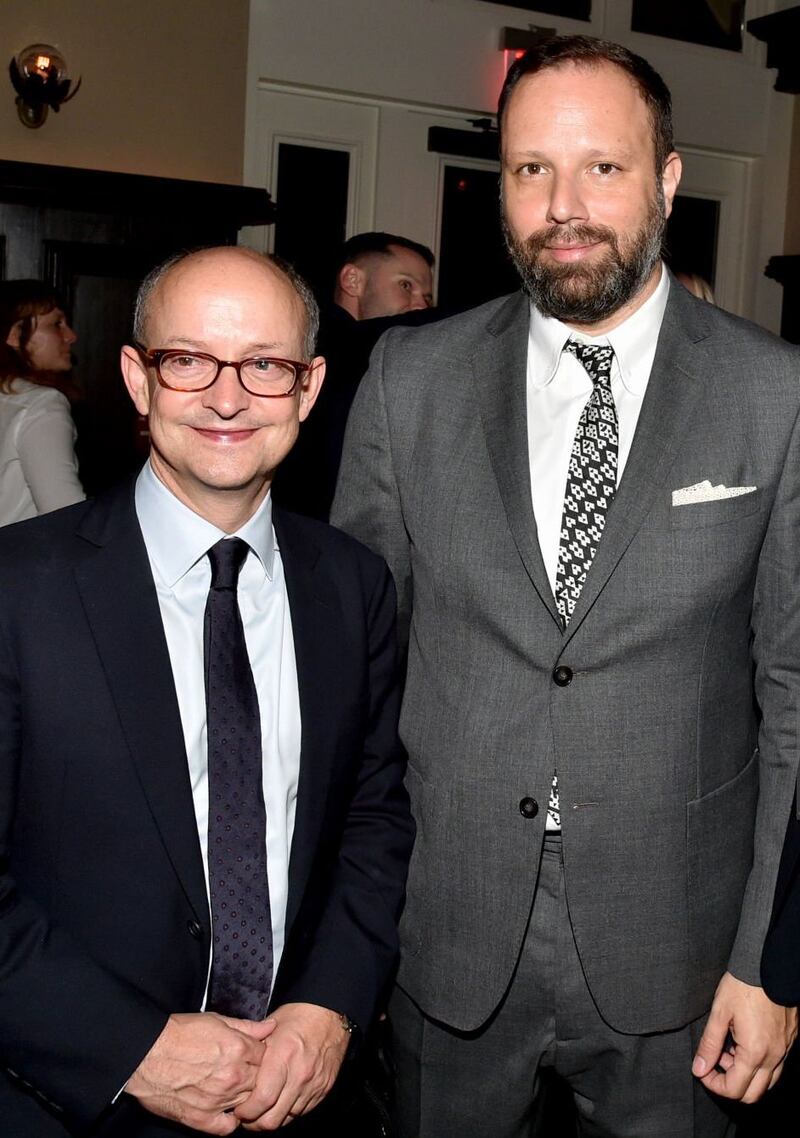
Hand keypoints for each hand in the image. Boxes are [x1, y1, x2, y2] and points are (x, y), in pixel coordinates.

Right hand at [126, 1011, 274, 1134]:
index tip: (254, 1054)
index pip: (267, 1057)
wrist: (146, 1054)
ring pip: (248, 1103)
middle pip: (261, 1081)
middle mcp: (233, 1077)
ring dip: (244, 1096)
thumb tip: (270, 1027)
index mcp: (238, 1050)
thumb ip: (247, 1027)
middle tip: (243, 1070)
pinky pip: (228, 1127)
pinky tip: (225, 1108)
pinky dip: (230, 1120)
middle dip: (256, 1075)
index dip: (261, 1054)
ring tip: (231, 1086)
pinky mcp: (202, 1119)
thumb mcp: (216, 1020)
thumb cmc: (178, 1034)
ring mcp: (219, 1100)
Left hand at [234, 1002, 350, 1129]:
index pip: (262, 1100)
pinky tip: (281, 1102)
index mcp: (283, 1057)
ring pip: (287, 1119)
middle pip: (273, 1118)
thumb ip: (254, 1051)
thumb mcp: (271, 1026)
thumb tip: (237, 1071)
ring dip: (273, 1118)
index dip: (246, 1111)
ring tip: (264, 1110)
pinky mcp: (324, 1090)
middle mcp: (299, 1075)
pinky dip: (289, 1111)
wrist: (331, 1013)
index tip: (238, 1109)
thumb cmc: (298, 1016)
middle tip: (247, 1116)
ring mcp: (313, 1085)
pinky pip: (302, 1112)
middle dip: (255, 1123)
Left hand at [692, 972, 797, 1102]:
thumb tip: (699, 1068)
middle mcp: (774, 1056)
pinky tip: (743, 1042)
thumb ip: (709, 1045)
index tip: (703, 1070)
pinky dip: (758, 1064)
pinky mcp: (789, 1040)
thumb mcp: (719, 1013)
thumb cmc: (743, 986)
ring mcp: (784, 1049)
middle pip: (753, 1094)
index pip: (734, 1089)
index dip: (714, 1085)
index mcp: (755, 1053)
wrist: (768, 964)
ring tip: (728, 1050)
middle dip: (730, 1085)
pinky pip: (776, 1065)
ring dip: (746, 1075)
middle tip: (715, 1063)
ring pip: (767, 1082)